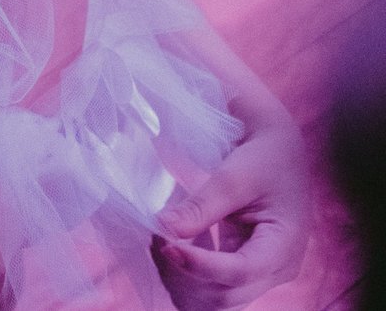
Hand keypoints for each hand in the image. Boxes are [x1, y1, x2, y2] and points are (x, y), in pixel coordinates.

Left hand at [152, 113, 309, 309]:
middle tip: (159, 240)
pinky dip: (193, 273)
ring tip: (165, 243)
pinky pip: (218, 286)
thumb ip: (200, 206)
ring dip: (187, 280)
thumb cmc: (263, 156)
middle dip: (188, 276)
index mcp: (284, 245)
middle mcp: (278, 270)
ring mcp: (264, 273)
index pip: (240, 271)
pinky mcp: (248, 269)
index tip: (168, 246)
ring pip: (220, 299)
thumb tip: (162, 227)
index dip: (201, 265)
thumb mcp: (233, 177)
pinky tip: (180, 246)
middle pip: (228, 296)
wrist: (278, 148)